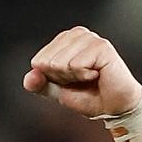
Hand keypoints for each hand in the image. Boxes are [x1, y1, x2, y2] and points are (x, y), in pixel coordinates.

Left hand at [22, 26, 141, 117]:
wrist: (113, 107)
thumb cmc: (88, 95)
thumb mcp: (56, 91)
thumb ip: (40, 84)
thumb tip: (29, 76)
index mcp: (64, 40)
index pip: (38, 62)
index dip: (52, 78)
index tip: (71, 80)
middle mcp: (77, 34)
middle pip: (48, 62)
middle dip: (62, 78)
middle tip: (82, 80)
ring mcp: (90, 38)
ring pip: (60, 63)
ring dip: (73, 77)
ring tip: (90, 77)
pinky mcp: (102, 46)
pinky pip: (76, 65)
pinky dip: (84, 76)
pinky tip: (97, 74)